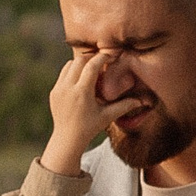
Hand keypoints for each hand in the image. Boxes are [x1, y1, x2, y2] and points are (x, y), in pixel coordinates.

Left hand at [42, 55, 141, 176]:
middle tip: (102, 61)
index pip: (91, 65)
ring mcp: (59, 88)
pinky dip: (73, 71)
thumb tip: (142, 101)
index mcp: (82, 92)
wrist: (67, 139)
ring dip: (81, 63)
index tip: (110, 56)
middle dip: (91, 58)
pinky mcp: (54, 91)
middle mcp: (68, 88)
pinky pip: (63, 74)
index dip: (102, 58)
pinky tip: (82, 79)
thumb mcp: (108, 116)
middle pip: (79, 60)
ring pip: (69, 64)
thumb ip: (124, 106)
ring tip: (92, 68)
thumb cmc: (90, 128)